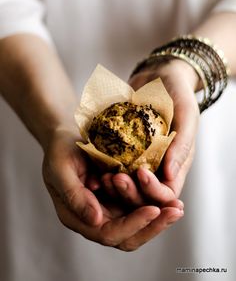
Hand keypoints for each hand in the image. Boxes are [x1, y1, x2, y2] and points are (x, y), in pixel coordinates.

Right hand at [42, 126, 183, 250]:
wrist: (66, 137)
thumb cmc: (60, 150)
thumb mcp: (60, 169)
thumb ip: (75, 196)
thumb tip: (96, 220)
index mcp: (77, 217)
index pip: (108, 232)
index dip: (132, 224)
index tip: (153, 209)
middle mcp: (95, 218)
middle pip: (127, 236)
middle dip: (153, 226)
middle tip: (175, 212)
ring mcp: (108, 208)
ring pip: (136, 225)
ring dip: (159, 218)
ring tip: (178, 207)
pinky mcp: (117, 197)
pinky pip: (138, 206)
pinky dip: (155, 203)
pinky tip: (171, 196)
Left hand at [102, 59, 198, 205]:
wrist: (158, 75)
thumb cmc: (178, 93)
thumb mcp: (187, 115)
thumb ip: (183, 144)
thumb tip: (170, 176)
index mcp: (176, 164)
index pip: (166, 192)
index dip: (154, 190)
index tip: (141, 173)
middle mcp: (156, 166)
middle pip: (143, 193)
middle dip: (130, 191)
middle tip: (115, 179)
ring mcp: (138, 159)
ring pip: (126, 183)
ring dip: (115, 185)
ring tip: (103, 177)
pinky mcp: (122, 149)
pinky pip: (113, 165)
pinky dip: (105, 169)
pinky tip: (96, 165)